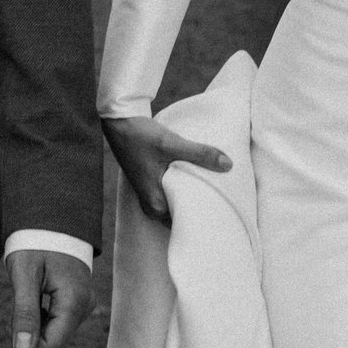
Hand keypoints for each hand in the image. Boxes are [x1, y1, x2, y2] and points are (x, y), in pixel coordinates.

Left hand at [7, 249, 93, 347]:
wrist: (52, 218)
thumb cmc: (35, 243)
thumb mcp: (24, 275)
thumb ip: (25, 314)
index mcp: (74, 302)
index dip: (28, 343)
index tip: (14, 319)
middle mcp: (85, 307)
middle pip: (55, 342)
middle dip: (32, 332)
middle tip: (21, 300)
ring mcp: (85, 304)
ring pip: (57, 333)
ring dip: (38, 323)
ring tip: (30, 294)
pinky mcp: (81, 301)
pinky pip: (61, 321)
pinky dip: (45, 316)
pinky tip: (39, 295)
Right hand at [101, 113, 232, 224]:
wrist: (119, 123)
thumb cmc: (140, 137)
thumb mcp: (171, 145)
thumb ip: (200, 154)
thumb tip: (228, 165)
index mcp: (156, 206)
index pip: (186, 224)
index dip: (206, 219)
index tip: (226, 214)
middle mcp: (152, 205)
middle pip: (184, 214)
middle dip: (203, 207)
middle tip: (227, 201)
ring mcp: (151, 195)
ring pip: (179, 203)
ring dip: (194, 195)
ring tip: (217, 188)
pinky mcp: (151, 184)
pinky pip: (173, 193)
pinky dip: (185, 187)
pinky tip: (198, 178)